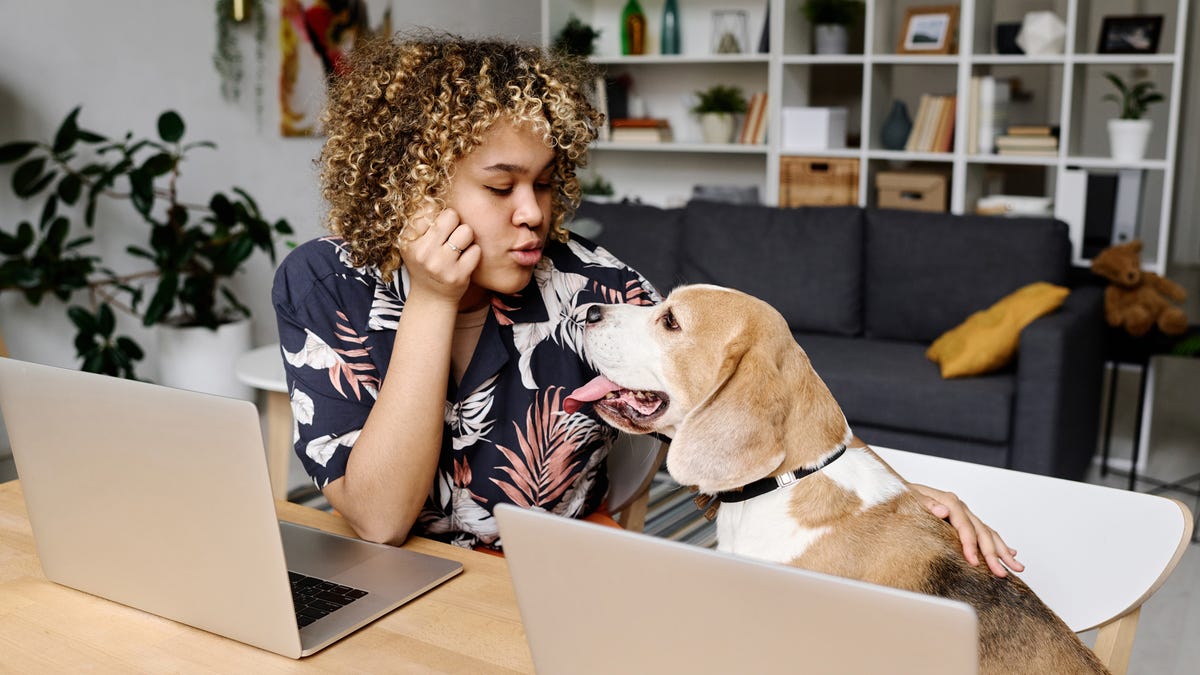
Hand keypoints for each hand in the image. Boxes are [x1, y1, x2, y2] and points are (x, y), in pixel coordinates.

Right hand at [399, 206, 480, 302]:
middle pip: (451, 215)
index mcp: (409, 240)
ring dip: (466, 238)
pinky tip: (463, 262)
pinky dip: (473, 254)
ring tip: (457, 249)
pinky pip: (476, 250)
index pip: (429, 208)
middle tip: (450, 237)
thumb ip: (422, 220)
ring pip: (466, 231)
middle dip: (455, 223)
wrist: (431, 298)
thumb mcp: (414, 243)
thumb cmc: (425, 264)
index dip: (438, 215)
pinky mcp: (458, 276)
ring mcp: (441, 265)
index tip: (437, 228)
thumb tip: (435, 192)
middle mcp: (423, 252)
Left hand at [909, 483, 1024, 576]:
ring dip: (1003, 551)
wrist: (896, 490)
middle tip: (1001, 573)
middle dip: (993, 554)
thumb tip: (944, 510)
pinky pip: (985, 532)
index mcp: (947, 501)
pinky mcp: (963, 520)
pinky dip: (999, 543)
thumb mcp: (908, 498)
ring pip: (988, 533)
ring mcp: (963, 513)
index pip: (964, 525)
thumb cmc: (901, 496)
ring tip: (1017, 567)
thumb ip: (926, 504)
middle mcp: (959, 507)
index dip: (970, 544)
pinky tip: (1010, 552)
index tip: (974, 561)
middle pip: (981, 531)